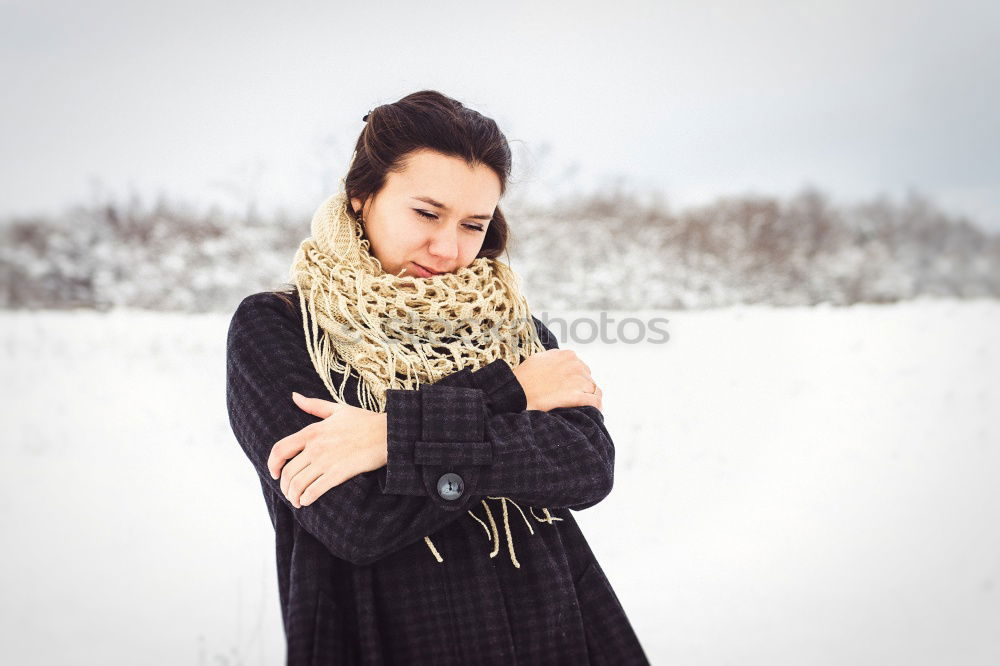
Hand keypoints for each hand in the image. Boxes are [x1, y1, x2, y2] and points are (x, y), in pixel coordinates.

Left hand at [267, 392, 388, 507]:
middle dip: (284, 486)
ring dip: (293, 496)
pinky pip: (314, 490)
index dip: (272, 464)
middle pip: (288, 472)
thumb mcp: (337, 409)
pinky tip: (307, 501)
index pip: (280, 449)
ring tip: (297, 501)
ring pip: (298, 484)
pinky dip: (307, 499)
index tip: (274, 473)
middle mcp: (315, 447)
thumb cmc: (365, 421)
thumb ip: (313, 405)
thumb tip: (294, 396)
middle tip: (288, 493)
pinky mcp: (339, 473)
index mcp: (312, 431)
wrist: (388, 433)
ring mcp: (326, 461)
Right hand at [511, 349, 602, 411]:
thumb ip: (554, 359)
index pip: (580, 367)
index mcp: (567, 355)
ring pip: (592, 390)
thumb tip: (560, 362)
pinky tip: (595, 410)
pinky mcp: (576, 395)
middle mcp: (575, 365)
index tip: (572, 387)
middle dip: (582, 388)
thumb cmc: (523, 378)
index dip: (576, 379)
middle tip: (573, 399)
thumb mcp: (539, 359)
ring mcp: (577, 380)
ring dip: (589, 397)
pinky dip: (596, 406)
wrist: (516, 391)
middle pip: (587, 378)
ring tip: (585, 406)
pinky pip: (594, 401)